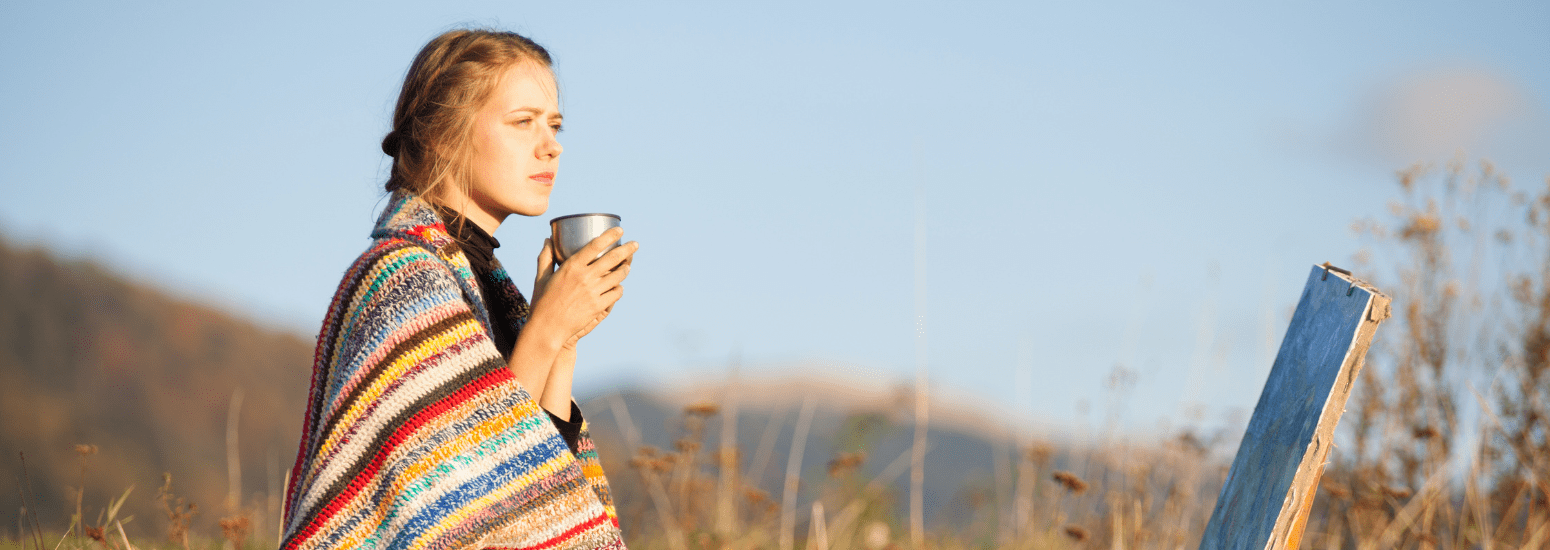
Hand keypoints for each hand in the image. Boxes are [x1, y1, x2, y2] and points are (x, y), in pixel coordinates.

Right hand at [526, 227, 636, 350]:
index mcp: (571, 266)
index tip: (620, 230)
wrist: (548, 328)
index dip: (610, 236)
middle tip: (635, 244)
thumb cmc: (542, 302)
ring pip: (618, 276)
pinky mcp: (598, 306)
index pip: (596, 245)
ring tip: (627, 266)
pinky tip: (619, 287)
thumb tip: (548, 240)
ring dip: (625, 269)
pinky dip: (619, 289)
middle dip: (627, 249)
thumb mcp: (542, 277)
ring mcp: (593, 292)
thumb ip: (546, 257)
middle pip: (613, 258)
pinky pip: (616, 294)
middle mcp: (585, 277)